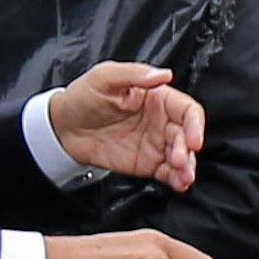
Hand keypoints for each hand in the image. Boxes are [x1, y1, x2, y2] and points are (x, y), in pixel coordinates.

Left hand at [43, 63, 202, 190]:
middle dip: (188, 150)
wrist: (63, 128)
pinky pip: (169, 173)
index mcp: (157, 97)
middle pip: (187, 136)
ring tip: (183, 177)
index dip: (195, 124)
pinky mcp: (148, 164)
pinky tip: (179, 184)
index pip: (187, 110)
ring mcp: (156, 144)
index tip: (194, 140)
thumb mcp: (105, 77)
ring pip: (183, 157)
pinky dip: (177, 180)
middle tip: (179, 160)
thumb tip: (164, 75)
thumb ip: (134, 75)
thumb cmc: (83, 96)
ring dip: (187, 168)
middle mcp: (161, 121)